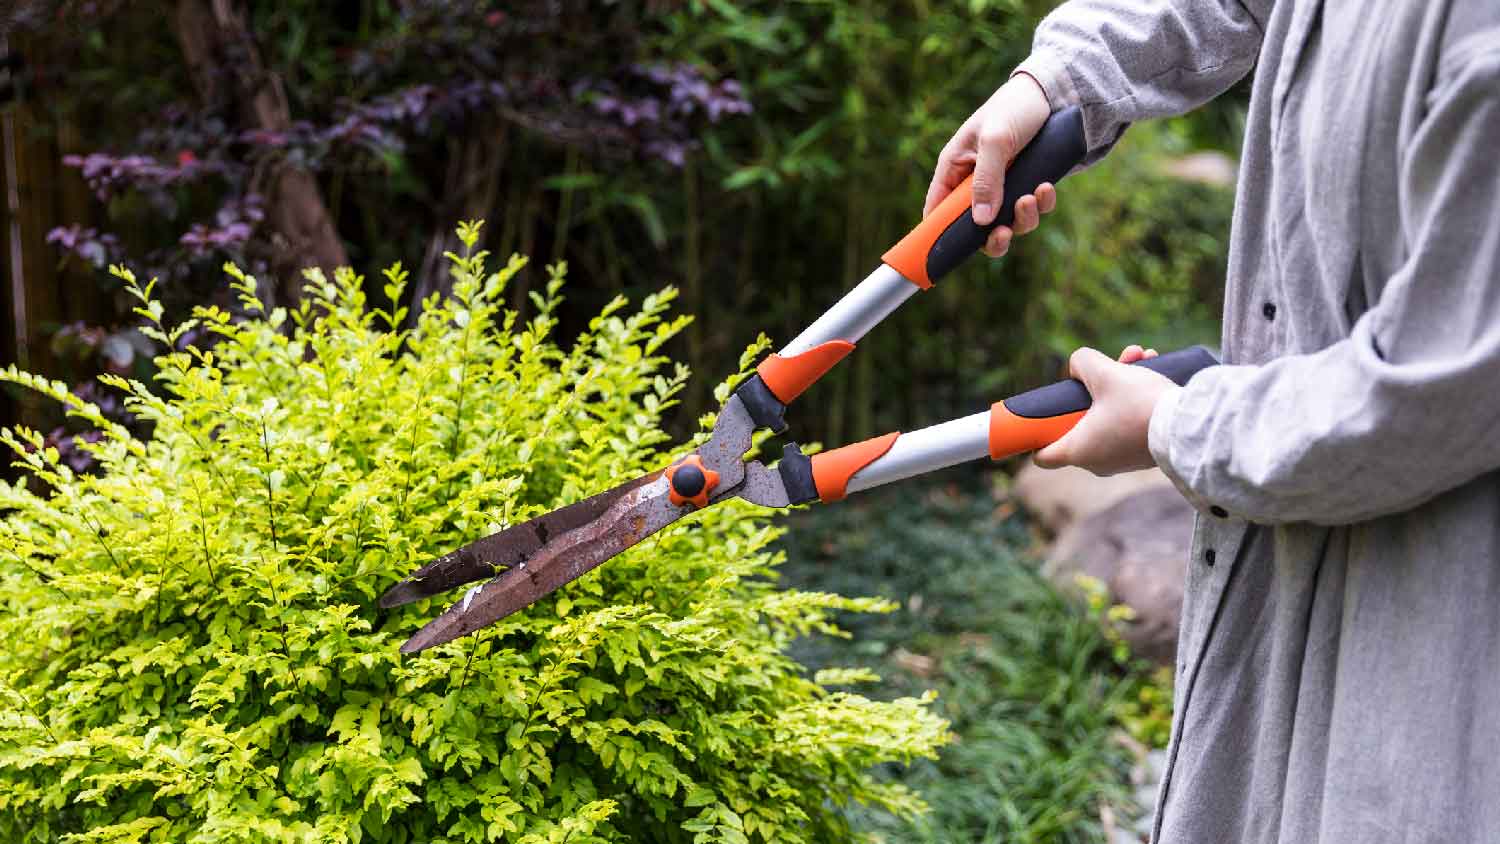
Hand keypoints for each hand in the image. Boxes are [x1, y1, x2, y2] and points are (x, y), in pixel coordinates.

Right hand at [925, 73, 1057, 257]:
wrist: (1055, 92)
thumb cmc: (1014, 108)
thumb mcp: (995, 140)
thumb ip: (986, 180)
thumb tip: (980, 222)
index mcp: (955, 168)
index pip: (937, 210)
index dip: (938, 234)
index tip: (948, 252)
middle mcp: (976, 183)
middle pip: (974, 228)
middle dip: (991, 236)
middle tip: (1003, 233)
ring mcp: (1003, 186)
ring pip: (1007, 223)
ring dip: (1021, 219)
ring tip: (1031, 198)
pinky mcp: (1027, 185)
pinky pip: (1032, 209)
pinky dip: (1040, 205)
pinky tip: (1046, 188)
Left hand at [1034, 345, 1179, 475]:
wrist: (1192, 425)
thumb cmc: (1141, 404)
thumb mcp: (1105, 372)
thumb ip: (1082, 363)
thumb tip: (1078, 368)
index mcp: (1079, 451)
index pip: (1044, 455)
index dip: (1039, 434)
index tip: (1044, 416)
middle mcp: (1098, 463)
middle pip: (1079, 423)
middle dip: (1092, 390)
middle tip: (1108, 367)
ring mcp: (1123, 460)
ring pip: (1108, 416)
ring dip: (1119, 385)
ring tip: (1139, 355)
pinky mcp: (1145, 453)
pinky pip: (1130, 423)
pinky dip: (1135, 399)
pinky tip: (1152, 366)